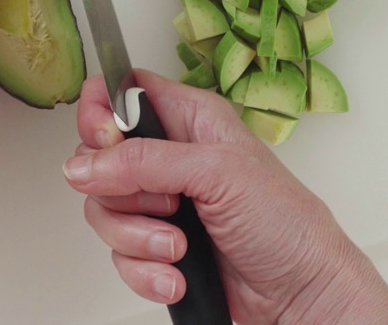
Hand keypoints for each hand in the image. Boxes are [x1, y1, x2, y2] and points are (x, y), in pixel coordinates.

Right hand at [64, 71, 387, 324]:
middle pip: (100, 158)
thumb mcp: (218, 173)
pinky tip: (177, 274)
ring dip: (137, 238)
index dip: (100, 112)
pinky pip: (119, 255)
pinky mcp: (156, 248)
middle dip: (121, 191)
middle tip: (164, 202)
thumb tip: (86, 164)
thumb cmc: (287, 225)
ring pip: (104, 211)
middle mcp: (171, 158)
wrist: (300, 295)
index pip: (122, 93)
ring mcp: (161, 205)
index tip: (105, 140)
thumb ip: (145, 161)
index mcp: (190, 119)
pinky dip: (145, 271)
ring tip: (178, 246)